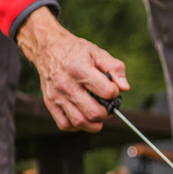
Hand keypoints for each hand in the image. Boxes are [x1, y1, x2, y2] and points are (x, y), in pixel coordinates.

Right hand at [16, 7, 129, 131]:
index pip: (107, 92)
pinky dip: (77, 125)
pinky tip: (83, 115)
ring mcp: (56, 96)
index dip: (115, 93)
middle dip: (107, 113)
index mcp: (80, 69)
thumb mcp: (98, 53)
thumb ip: (115, 69)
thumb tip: (124, 87)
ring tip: (98, 113)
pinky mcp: (50, 104)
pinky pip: (65, 124)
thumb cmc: (75, 51)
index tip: (113, 90)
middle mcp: (66, 84)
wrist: (47, 48)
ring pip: (80, 122)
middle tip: (108, 106)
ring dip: (94, 123)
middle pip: (94, 112)